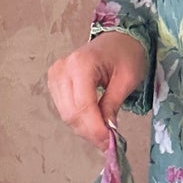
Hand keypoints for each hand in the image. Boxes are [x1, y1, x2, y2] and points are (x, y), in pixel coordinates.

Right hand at [48, 31, 148, 148]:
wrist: (117, 39)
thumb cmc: (126, 54)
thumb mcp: (127, 79)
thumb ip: (113, 105)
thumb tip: (106, 131)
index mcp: (81, 64)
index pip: (83, 106)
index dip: (95, 128)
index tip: (109, 144)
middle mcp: (62, 69)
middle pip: (71, 113)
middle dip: (90, 132)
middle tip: (108, 144)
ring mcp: (55, 75)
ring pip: (66, 115)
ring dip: (84, 129)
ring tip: (103, 134)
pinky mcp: (55, 82)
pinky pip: (64, 109)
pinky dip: (79, 121)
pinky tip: (94, 123)